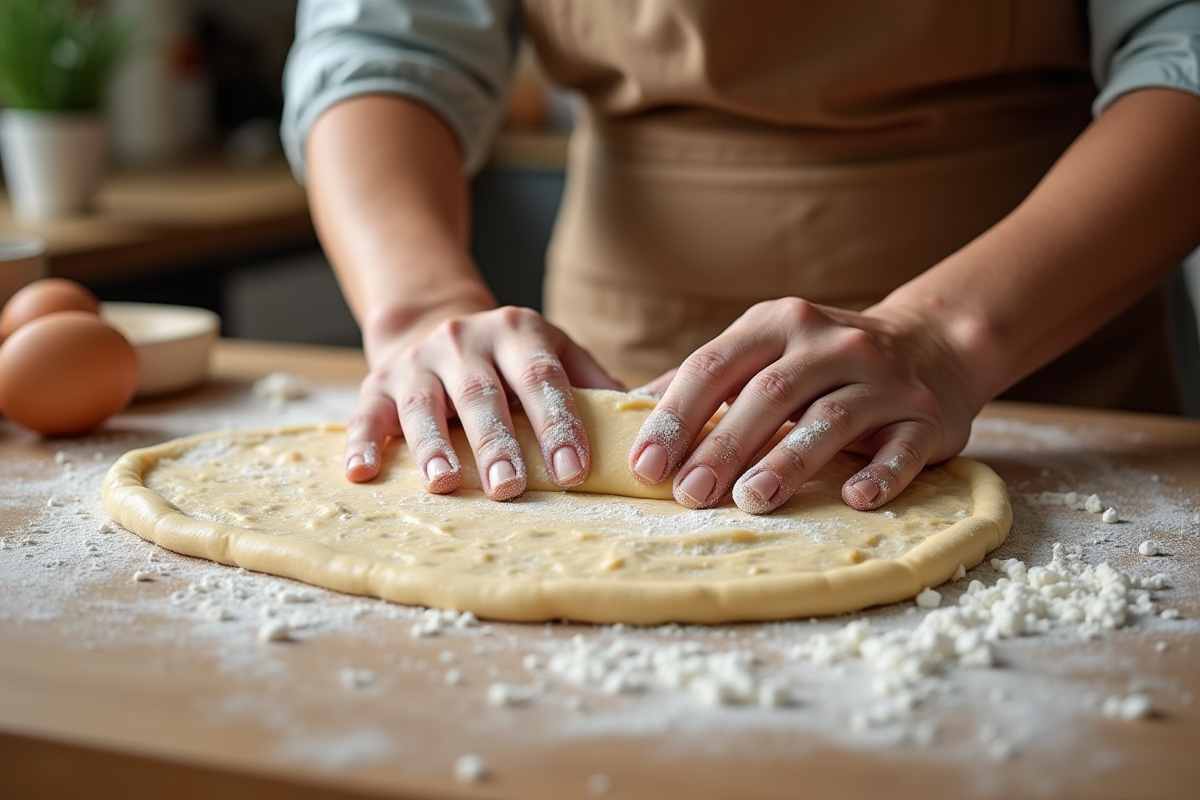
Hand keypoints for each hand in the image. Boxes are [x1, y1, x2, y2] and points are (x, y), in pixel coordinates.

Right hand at [344, 306, 623, 498]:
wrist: (433, 324)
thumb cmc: (512, 361)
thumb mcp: (556, 354)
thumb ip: (595, 384)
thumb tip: (653, 421)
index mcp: (518, 333)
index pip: (543, 379)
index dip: (559, 424)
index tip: (575, 470)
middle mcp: (464, 341)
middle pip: (482, 395)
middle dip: (497, 443)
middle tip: (511, 489)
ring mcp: (416, 362)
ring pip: (423, 406)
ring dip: (433, 446)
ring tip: (444, 485)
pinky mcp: (375, 384)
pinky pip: (365, 416)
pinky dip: (361, 444)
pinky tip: (362, 474)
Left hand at [626, 297, 987, 512]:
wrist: (932, 345)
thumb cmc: (822, 362)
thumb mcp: (764, 351)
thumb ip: (704, 380)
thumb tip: (626, 413)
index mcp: (777, 324)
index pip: (714, 366)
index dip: (676, 416)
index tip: (645, 465)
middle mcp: (829, 343)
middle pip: (768, 394)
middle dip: (723, 446)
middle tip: (689, 495)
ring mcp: (882, 378)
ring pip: (829, 418)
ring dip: (788, 461)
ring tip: (752, 501)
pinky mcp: (923, 416)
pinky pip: (901, 447)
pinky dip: (878, 473)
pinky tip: (852, 498)